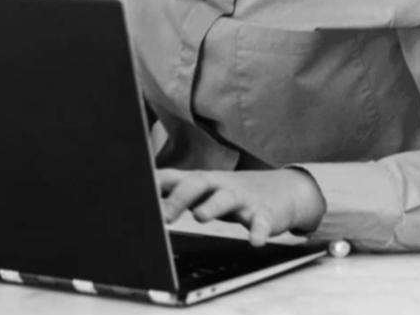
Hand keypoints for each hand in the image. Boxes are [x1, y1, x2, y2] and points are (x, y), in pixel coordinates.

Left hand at [155, 168, 325, 245]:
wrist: (282, 190)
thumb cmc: (231, 192)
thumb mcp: (204, 190)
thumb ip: (176, 193)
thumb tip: (144, 200)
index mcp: (202, 181)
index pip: (174, 177)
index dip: (155, 184)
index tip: (136, 192)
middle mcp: (220, 185)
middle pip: (197, 184)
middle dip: (179, 197)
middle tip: (163, 214)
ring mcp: (242, 198)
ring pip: (226, 199)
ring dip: (212, 206)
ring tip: (200, 217)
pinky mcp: (265, 213)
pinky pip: (262, 222)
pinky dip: (259, 231)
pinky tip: (255, 241)